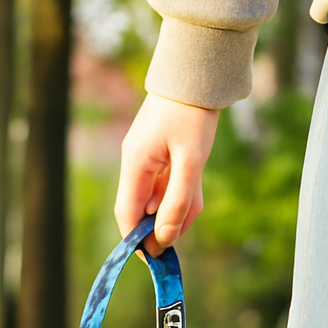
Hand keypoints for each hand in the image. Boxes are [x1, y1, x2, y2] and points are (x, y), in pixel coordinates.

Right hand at [115, 93, 220, 256]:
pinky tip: (195, 191)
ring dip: (177, 207)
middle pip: (143, 209)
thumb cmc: (194, 112)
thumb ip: (178, 203)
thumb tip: (164, 241)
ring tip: (194, 207)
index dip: (137, 241)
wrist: (200, 66)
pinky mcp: (161, 149)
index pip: (127, 215)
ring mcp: (148, 155)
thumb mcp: (191, 161)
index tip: (154, 260)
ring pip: (158, 196)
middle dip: (162, 225)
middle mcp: (135, 162)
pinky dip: (182, 191)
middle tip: (182, 235)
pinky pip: (168, 181)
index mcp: (134, 165)